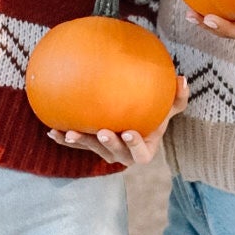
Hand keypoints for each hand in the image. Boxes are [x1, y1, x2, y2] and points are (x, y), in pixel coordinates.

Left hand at [46, 76, 189, 167]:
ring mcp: (106, 153)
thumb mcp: (168, 109)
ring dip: (81, 142)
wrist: (137, 125)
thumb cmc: (155, 117)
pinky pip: (78, 144)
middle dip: (108, 144)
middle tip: (101, 131)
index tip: (129, 131)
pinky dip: (64, 138)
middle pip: (115, 154)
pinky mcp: (91, 148)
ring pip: (93, 149)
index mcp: (144, 150)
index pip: (141, 152)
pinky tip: (51, 130)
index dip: (135, 145)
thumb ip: (177, 98)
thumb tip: (183, 78)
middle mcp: (124, 156)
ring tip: (69, 133)